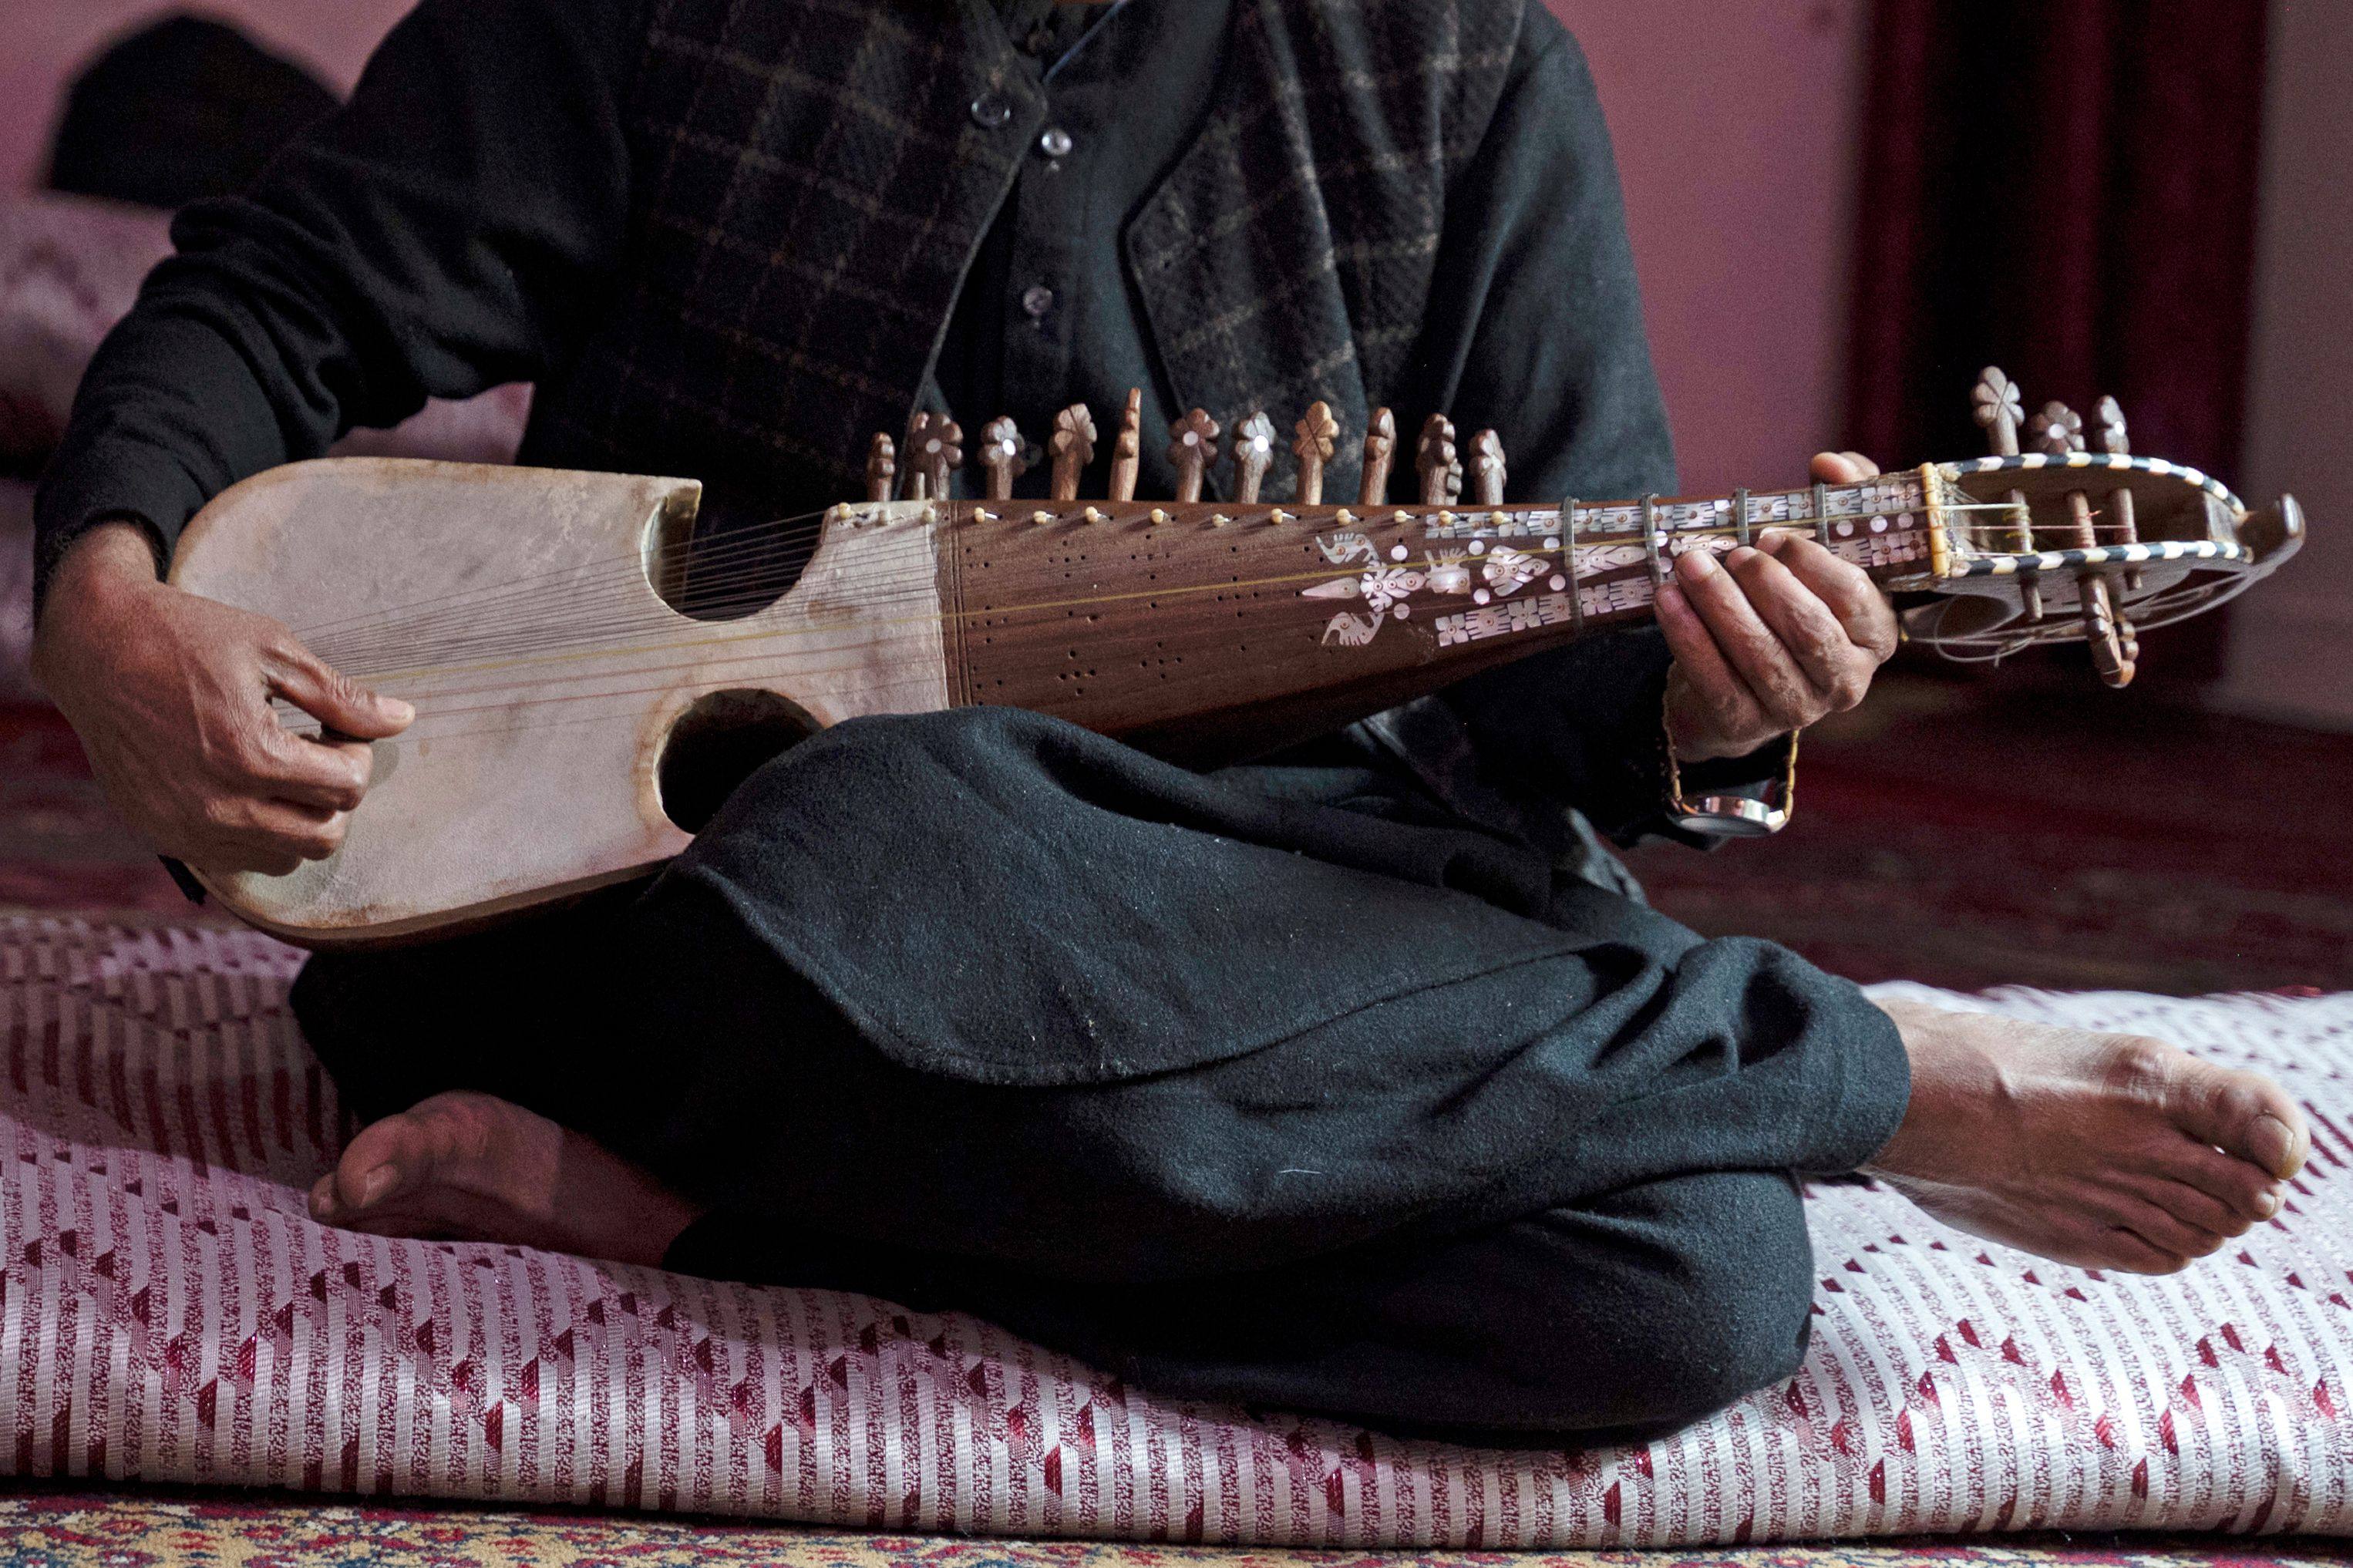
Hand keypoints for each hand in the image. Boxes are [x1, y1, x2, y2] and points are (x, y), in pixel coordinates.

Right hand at [31, 523, 413, 875]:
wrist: (95, 646)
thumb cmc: (187, 638)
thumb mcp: (274, 651)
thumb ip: (341, 696)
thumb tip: (403, 721)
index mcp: (249, 755)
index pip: (348, 786)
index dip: (357, 752)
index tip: (338, 727)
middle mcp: (216, 804)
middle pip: (325, 835)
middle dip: (336, 793)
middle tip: (317, 750)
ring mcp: (185, 826)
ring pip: (286, 858)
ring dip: (301, 819)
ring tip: (282, 768)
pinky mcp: (162, 834)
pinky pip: (238, 859)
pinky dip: (259, 833)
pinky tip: (248, 785)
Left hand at [1657, 451, 1899, 761]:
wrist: (1736, 678)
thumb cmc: (1789, 599)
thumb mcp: (1820, 547)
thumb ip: (1840, 496)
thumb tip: (1830, 464)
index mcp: (1874, 635)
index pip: (1856, 599)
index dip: (1814, 565)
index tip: (1775, 536)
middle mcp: (1844, 680)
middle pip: (1807, 630)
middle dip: (1766, 586)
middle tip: (1732, 552)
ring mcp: (1795, 709)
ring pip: (1759, 655)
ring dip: (1719, 605)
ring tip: (1688, 564)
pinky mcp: (1744, 724)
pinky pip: (1714, 679)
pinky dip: (1687, 636)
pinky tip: (1668, 600)